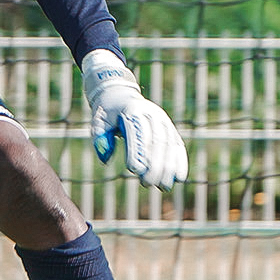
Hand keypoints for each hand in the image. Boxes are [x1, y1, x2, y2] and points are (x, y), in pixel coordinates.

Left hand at [80, 49, 187, 190]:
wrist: (120, 93)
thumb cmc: (107, 112)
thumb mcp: (99, 121)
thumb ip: (101, 138)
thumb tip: (105, 160)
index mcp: (132, 110)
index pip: (137, 133)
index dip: (137, 151)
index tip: (134, 170)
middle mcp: (152, 113)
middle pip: (156, 141)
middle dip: (154, 164)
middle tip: (147, 183)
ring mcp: (163, 120)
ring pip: (169, 144)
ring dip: (168, 167)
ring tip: (163, 186)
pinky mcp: (169, 127)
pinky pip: (177, 144)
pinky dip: (180, 161)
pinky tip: (179, 177)